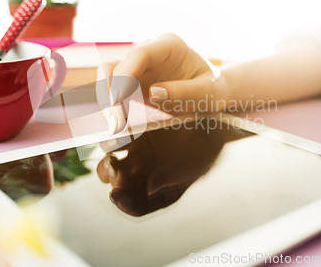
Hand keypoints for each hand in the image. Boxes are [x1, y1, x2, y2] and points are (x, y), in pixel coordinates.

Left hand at [95, 122, 246, 216]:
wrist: (213, 114)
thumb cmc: (210, 142)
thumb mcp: (199, 162)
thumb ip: (174, 175)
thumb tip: (150, 189)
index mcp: (164, 191)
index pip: (140, 206)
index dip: (125, 205)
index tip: (115, 195)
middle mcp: (149, 175)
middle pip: (122, 187)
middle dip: (114, 182)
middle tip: (115, 168)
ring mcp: (139, 155)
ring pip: (113, 167)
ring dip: (107, 163)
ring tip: (112, 154)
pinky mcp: (134, 133)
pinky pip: (115, 141)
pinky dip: (111, 140)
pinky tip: (114, 135)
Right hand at [96, 33, 225, 134]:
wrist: (213, 91)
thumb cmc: (213, 88)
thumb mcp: (208, 92)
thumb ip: (185, 91)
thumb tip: (153, 92)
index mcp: (169, 45)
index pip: (139, 54)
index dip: (125, 76)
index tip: (118, 100)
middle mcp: (149, 52)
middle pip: (116, 67)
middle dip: (111, 95)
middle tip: (116, 124)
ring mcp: (139, 67)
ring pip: (109, 78)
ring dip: (108, 103)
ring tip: (116, 127)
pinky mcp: (134, 83)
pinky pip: (115, 92)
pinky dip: (114, 108)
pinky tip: (120, 125)